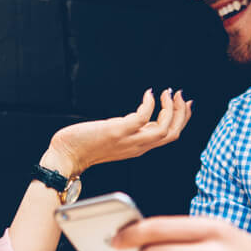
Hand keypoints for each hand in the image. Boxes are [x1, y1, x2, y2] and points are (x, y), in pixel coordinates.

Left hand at [43, 89, 191, 176]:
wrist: (65, 156)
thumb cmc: (85, 146)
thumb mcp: (116, 137)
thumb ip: (132, 130)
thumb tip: (145, 116)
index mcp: (139, 147)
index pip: (170, 136)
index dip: (182, 119)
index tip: (184, 103)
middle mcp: (138, 146)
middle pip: (172, 133)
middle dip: (182, 113)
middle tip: (180, 95)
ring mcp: (129, 140)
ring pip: (164, 129)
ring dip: (171, 109)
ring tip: (168, 93)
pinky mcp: (118, 132)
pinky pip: (143, 118)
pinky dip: (149, 104)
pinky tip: (148, 94)